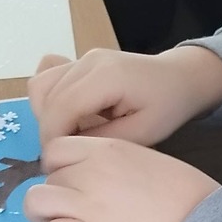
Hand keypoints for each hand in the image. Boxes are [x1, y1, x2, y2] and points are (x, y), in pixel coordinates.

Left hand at [24, 136, 219, 221]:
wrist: (198, 217)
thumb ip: (106, 159)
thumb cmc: (178, 187)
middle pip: (46, 179)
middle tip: (72, 209)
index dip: (56, 168)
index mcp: (103, 148)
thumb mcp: (139, 154)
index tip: (69, 181)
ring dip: (44, 215)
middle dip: (55, 194)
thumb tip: (80, 174)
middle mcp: (89, 171)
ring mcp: (87, 204)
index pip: (54, 150)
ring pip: (36, 203)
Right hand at [28, 44, 221, 145]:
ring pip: (41, 86)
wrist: (180, 78)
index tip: (57, 163)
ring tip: (72, 136)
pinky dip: (49, 99)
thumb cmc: (168, 106)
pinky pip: (48, 77)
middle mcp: (88, 61)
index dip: (53, 139)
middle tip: (67, 156)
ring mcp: (82, 58)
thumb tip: (67, 148)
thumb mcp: (143, 133)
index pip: (62, 107)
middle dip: (50, 132)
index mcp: (106, 75)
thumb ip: (102, 141)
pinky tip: (69, 116)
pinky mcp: (79, 62)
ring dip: (48, 116)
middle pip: (46, 97)